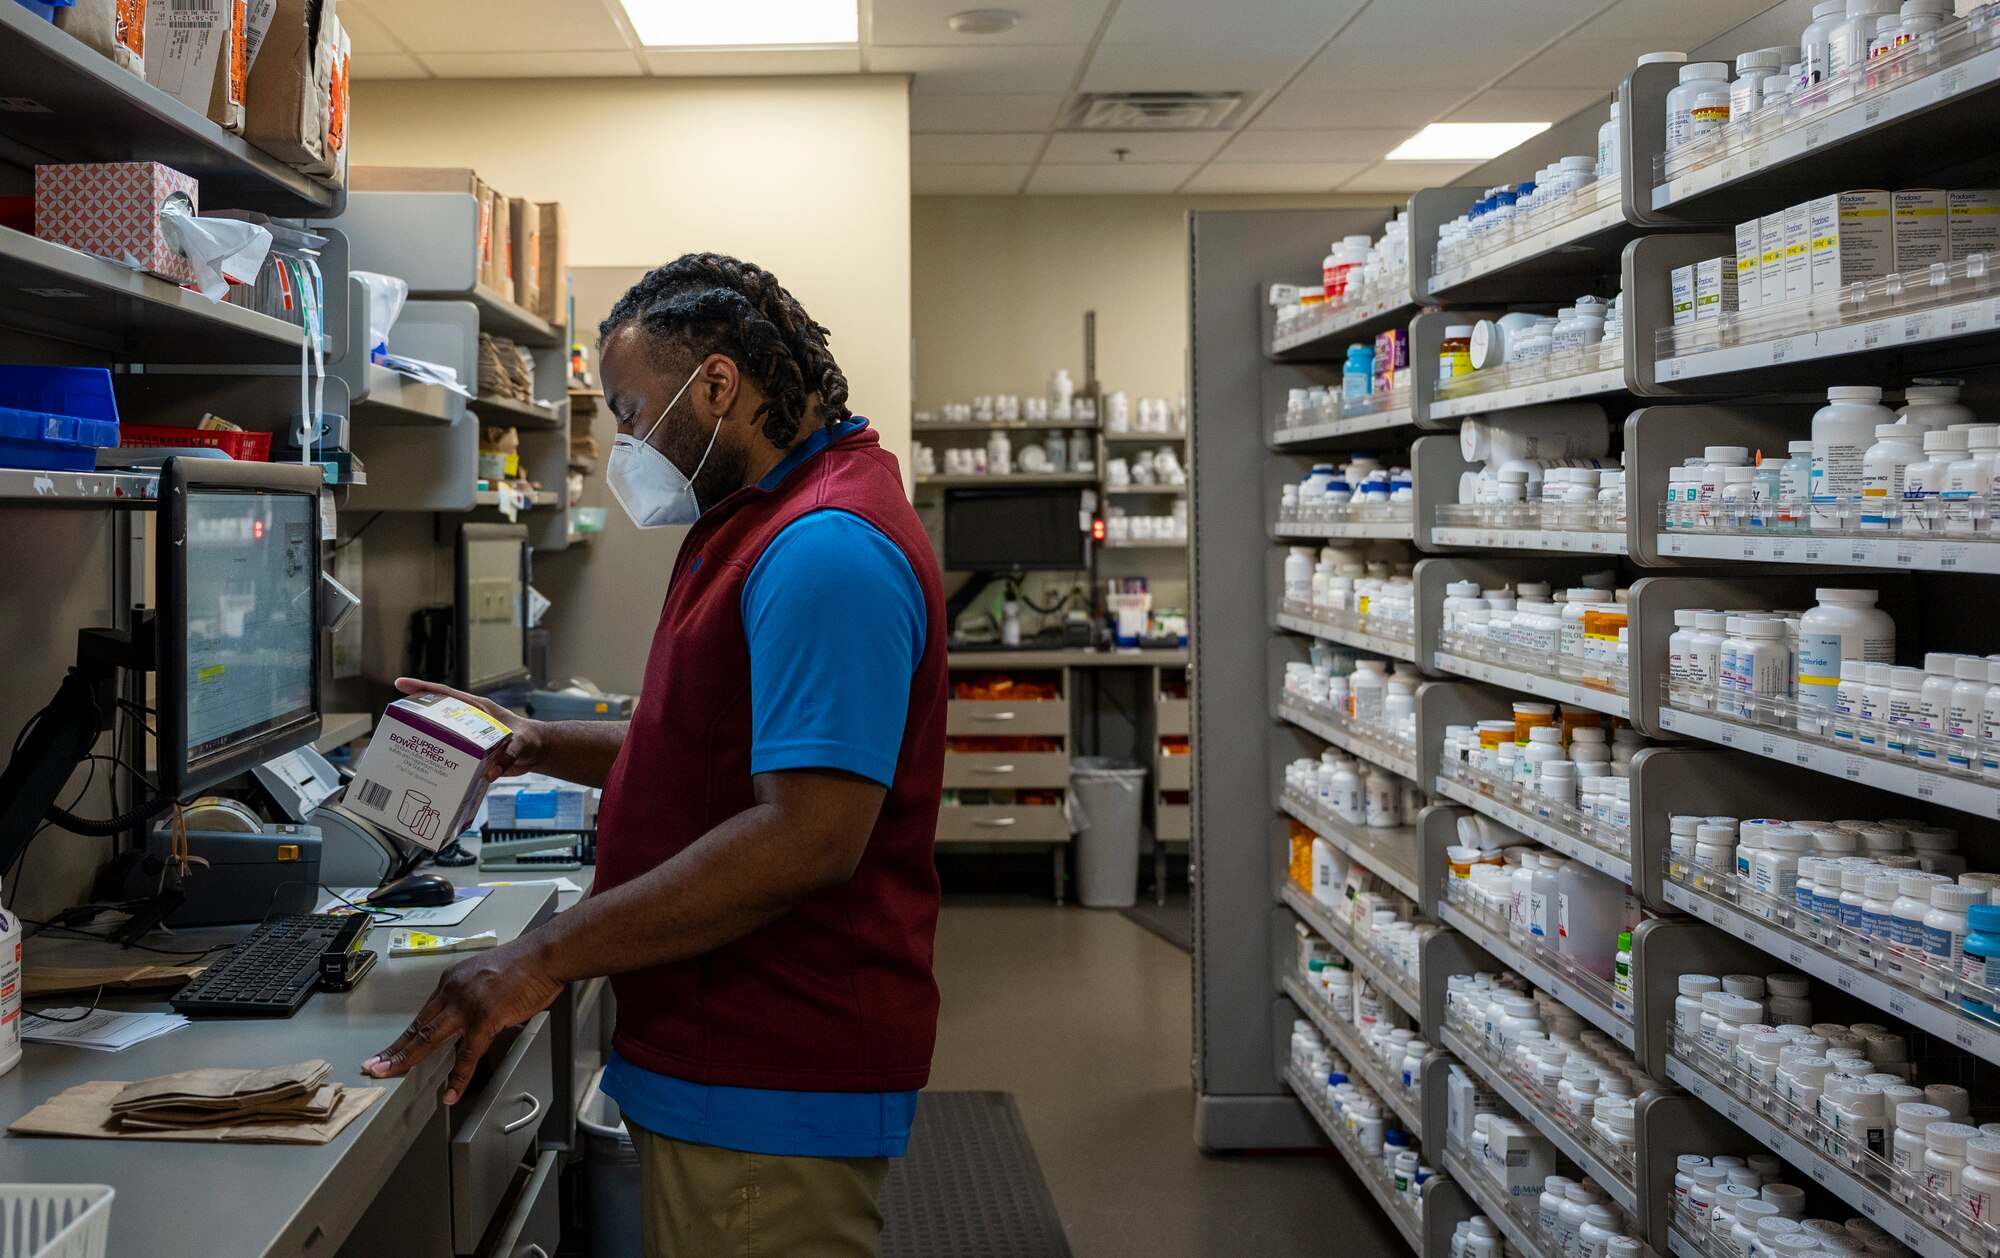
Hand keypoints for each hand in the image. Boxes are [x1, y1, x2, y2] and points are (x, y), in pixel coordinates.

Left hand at [361, 939, 563, 1104]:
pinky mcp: (485, 1019)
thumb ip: (474, 997)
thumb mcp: (487, 976)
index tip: (390, 1049)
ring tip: (390, 1075)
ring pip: (429, 1038)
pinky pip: (467, 1054)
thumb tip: (473, 1019)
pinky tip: (449, 1092)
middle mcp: (453, 991)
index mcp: (453, 981)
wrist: (546, 955)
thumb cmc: (527, 964)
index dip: (405, 1035)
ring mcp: (467, 1006)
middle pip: (417, 1026)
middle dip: (394, 1049)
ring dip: (407, 1059)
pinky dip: (457, 1077)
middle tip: (374, 1065)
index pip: (423, 1014)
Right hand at [394, 677, 547, 781]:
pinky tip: (427, 770)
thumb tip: (490, 773)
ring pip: (441, 736)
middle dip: (416, 715)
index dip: (423, 688)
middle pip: (437, 714)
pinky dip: (440, 762)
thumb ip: (508, 755)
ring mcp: (468, 737)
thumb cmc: (531, 739)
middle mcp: (469, 721)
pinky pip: (451, 756)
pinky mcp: (471, 753)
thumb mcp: (522, 743)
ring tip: (404, 748)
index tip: (401, 684)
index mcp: (477, 709)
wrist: (538, 752)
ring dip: (426, 741)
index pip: (446, 695)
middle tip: (395, 721)